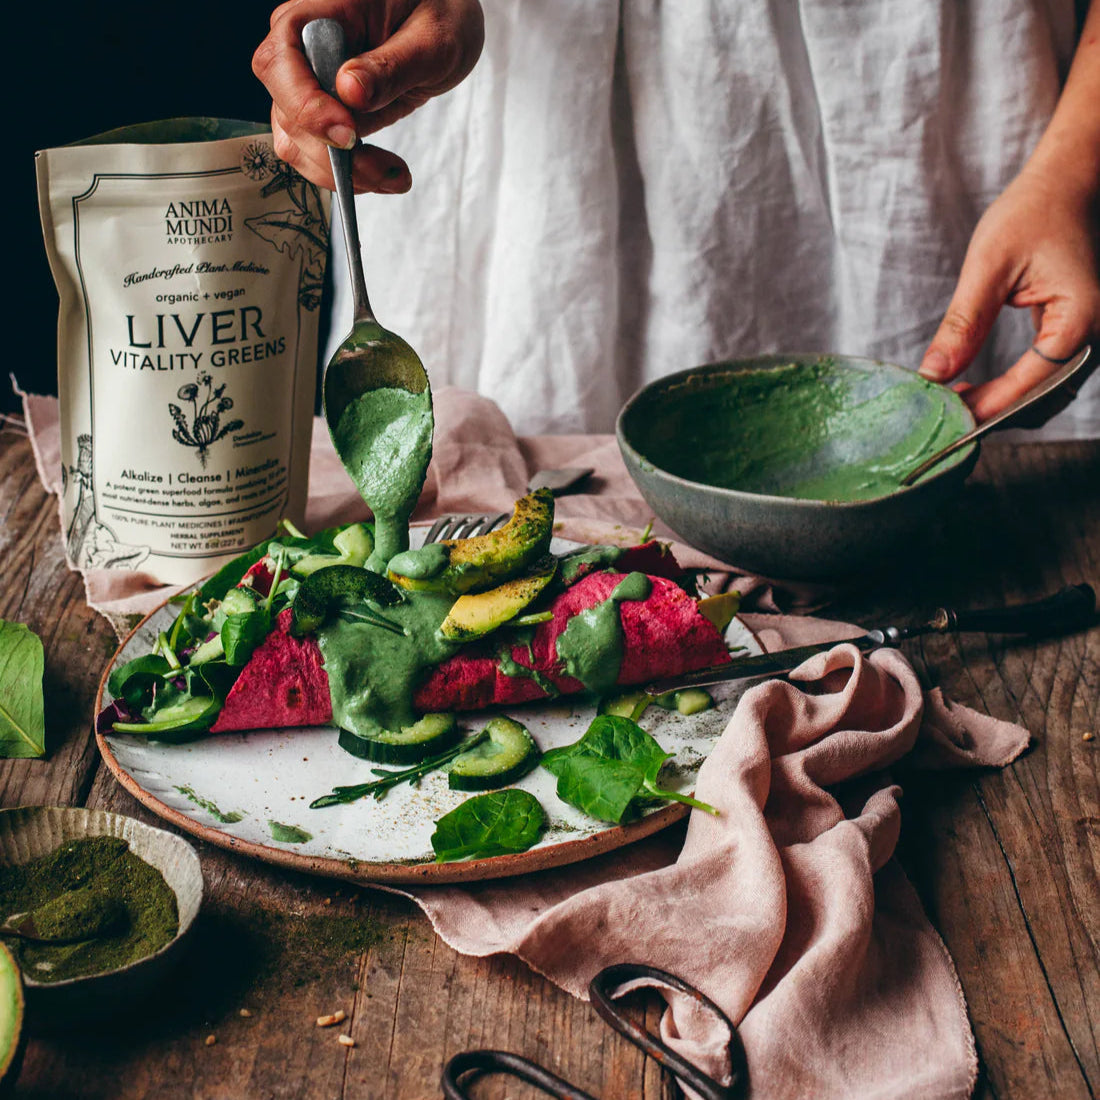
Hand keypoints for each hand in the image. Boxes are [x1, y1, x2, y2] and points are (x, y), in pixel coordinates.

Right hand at [253, 0, 483, 192]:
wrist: (441, 28)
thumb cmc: (437, 16)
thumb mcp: (430, 40)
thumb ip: (390, 66)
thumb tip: (349, 91)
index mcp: (318, 14)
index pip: (279, 62)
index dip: (305, 105)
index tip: (348, 134)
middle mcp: (301, 50)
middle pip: (287, 113)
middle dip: (333, 154)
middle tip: (387, 170)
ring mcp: (307, 85)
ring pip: (298, 143)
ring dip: (343, 173)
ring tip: (395, 177)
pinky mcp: (322, 114)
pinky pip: (318, 154)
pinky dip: (350, 174)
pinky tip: (387, 175)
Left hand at [918, 165, 1099, 423]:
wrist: (1065, 186)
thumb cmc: (1032, 213)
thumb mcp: (988, 266)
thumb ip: (963, 324)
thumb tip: (932, 375)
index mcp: (1083, 316)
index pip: (1034, 381)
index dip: (989, 405)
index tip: (947, 417)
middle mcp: (1097, 334)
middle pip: (1045, 400)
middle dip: (995, 414)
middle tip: (942, 419)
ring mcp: (1091, 338)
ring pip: (1048, 397)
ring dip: (1003, 408)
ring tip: (952, 405)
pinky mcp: (1077, 337)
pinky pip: (1047, 379)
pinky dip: (1012, 392)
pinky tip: (973, 389)